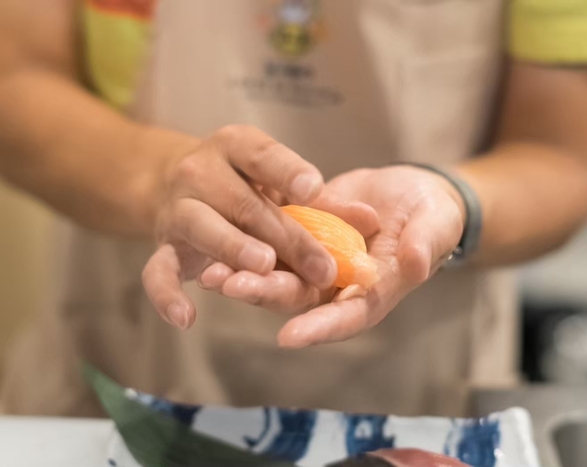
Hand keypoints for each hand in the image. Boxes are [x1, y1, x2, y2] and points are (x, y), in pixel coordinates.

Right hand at [141, 125, 374, 329]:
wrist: (178, 185)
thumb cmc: (247, 186)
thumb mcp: (281, 185)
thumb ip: (324, 205)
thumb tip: (371, 220)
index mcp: (235, 146)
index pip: (263, 155)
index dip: (287, 171)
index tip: (314, 189)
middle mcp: (200, 171)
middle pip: (244, 203)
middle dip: (286, 237)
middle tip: (323, 267)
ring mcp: (177, 208)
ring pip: (203, 227)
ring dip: (233, 248)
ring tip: (262, 266)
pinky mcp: (163, 246)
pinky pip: (157, 272)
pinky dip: (166, 295)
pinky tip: (187, 318)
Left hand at [199, 166, 465, 347]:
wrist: (415, 193)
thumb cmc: (433, 217)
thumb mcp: (436, 226)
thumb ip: (425, 245)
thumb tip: (414, 265)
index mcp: (374, 293)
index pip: (347, 317)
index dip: (320, 328)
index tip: (290, 336)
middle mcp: (340, 285)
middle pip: (301, 299)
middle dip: (267, 294)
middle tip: (233, 286)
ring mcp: (318, 260)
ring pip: (279, 274)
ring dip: (246, 274)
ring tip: (211, 271)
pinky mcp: (304, 233)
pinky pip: (274, 241)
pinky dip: (248, 242)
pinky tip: (217, 239)